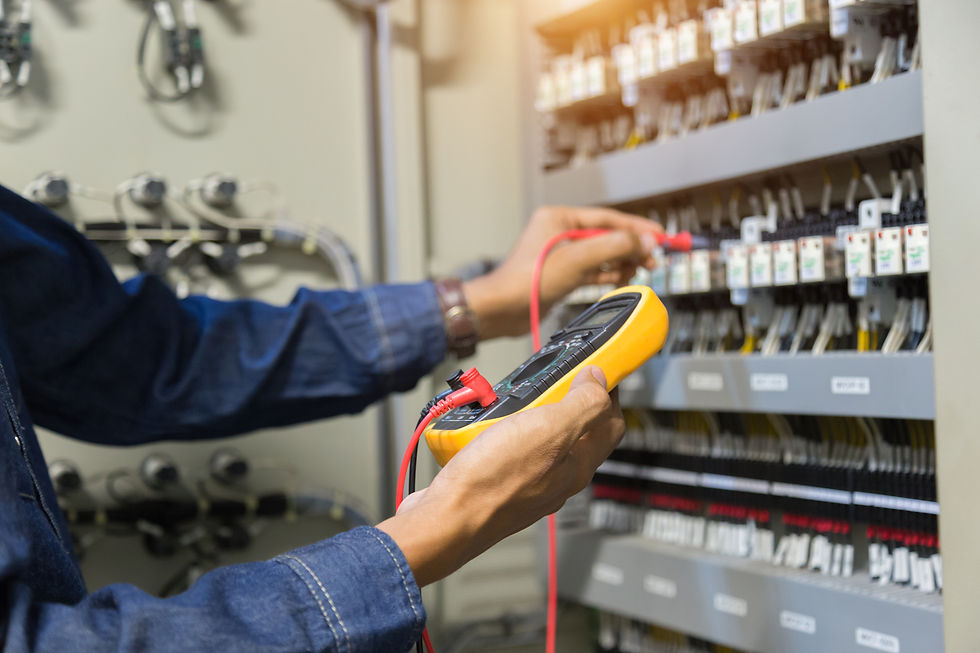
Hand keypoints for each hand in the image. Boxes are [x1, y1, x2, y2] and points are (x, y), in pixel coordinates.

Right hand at [377, 366, 624, 585]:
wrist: (446, 519)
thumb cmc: (493, 481)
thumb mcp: (549, 429)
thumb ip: (583, 404)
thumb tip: (600, 382)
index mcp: (577, 466)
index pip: (611, 425)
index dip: (608, 393)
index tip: (596, 368)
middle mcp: (557, 479)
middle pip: (577, 432)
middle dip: (568, 400)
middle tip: (551, 378)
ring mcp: (528, 485)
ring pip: (541, 441)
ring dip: (532, 415)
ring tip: (514, 399)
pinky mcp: (499, 485)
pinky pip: (511, 452)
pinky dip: (506, 432)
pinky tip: (489, 425)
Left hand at [463, 206, 663, 338]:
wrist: (501, 310)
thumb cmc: (528, 281)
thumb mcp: (577, 259)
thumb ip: (613, 246)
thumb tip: (646, 240)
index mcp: (559, 218)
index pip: (607, 218)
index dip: (636, 227)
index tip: (660, 235)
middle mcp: (560, 233)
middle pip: (607, 235)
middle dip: (631, 247)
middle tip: (653, 259)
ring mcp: (561, 254)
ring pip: (602, 254)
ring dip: (622, 261)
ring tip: (640, 271)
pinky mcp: (561, 274)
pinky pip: (592, 270)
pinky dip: (608, 274)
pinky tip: (623, 279)